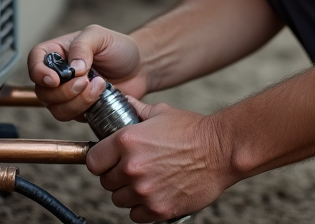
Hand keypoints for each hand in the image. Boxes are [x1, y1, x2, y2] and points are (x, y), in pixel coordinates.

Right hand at [27, 24, 149, 120]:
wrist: (139, 68)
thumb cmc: (118, 48)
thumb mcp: (100, 36)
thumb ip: (83, 46)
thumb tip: (72, 68)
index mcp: (57, 52)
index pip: (35, 61)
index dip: (39, 73)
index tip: (55, 79)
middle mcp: (57, 74)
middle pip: (42, 90)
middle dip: (64, 90)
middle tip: (86, 80)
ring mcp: (66, 94)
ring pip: (55, 108)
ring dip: (77, 101)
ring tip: (99, 86)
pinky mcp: (78, 109)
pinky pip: (70, 116)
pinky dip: (85, 108)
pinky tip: (101, 95)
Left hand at [87, 98, 235, 222]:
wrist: (222, 150)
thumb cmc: (193, 131)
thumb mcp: (160, 112)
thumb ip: (135, 110)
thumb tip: (122, 102)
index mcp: (127, 141)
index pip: (92, 160)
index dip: (100, 160)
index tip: (108, 160)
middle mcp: (132, 167)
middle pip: (106, 182)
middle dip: (116, 176)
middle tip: (134, 169)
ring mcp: (145, 191)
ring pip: (120, 200)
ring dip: (129, 192)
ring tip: (146, 181)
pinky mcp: (158, 209)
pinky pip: (136, 215)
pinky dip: (142, 208)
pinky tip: (155, 194)